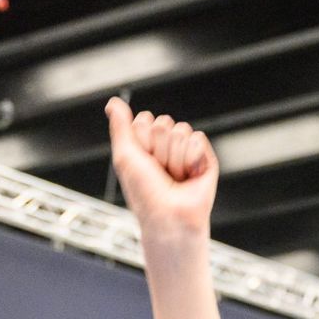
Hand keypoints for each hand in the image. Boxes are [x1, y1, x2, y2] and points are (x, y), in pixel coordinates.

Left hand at [106, 97, 216, 240]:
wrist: (170, 216)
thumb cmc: (145, 194)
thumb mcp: (124, 157)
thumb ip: (120, 127)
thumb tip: (113, 103)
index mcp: (146, 145)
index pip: (145, 119)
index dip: (142, 140)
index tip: (142, 162)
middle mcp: (166, 146)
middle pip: (163, 122)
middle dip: (159, 149)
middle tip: (160, 172)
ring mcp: (186, 151)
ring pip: (181, 130)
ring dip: (175, 158)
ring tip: (175, 178)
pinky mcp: (205, 157)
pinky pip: (198, 138)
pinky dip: (191, 159)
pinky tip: (190, 176)